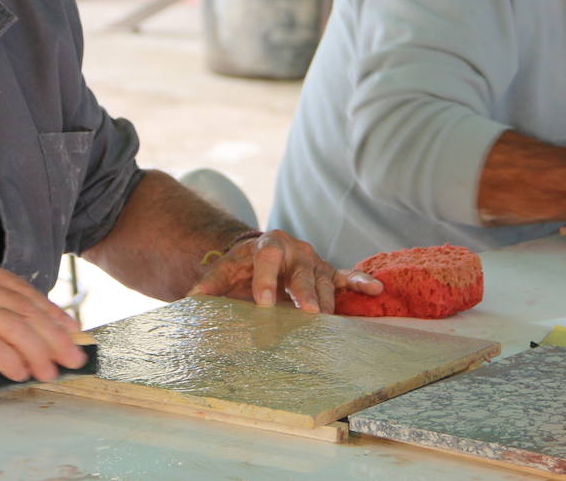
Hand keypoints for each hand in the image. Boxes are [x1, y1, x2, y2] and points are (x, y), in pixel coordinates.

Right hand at [0, 249, 86, 382]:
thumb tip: (13, 326)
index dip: (50, 312)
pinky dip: (10, 360)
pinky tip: (21, 372)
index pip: (22, 289)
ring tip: (51, 370)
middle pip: (24, 309)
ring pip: (13, 327)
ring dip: (38, 352)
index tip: (69, 330)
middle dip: (54, 335)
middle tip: (72, 356)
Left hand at [187, 230, 382, 312]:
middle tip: (306, 312)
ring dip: (326, 302)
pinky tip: (376, 289)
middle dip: (304, 292)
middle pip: (302, 272)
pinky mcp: (329, 273)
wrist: (260, 254)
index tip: (263, 304)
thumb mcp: (222, 272)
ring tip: (327, 322)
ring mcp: (315, 262)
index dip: (265, 280)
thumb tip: (188, 302)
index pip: (267, 259)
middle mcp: (296, 250)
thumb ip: (207, 286)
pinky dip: (361, 282)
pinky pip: (347, 277)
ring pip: (324, 283)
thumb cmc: (241, 267)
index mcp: (267, 245)